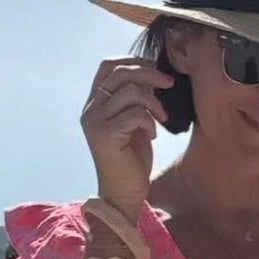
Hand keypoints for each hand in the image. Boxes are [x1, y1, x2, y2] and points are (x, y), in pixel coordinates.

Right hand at [80, 57, 174, 222]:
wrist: (123, 196)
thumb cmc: (131, 161)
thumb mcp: (134, 122)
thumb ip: (135, 99)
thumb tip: (152, 75)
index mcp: (94, 104)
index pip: (108, 66)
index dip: (133, 61)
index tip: (155, 69)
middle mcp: (90, 110)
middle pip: (120, 73)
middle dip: (149, 74)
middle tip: (169, 84)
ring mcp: (95, 122)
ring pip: (131, 91)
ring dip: (154, 102)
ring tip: (161, 119)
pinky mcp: (106, 135)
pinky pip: (136, 113)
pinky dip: (150, 122)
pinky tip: (152, 137)